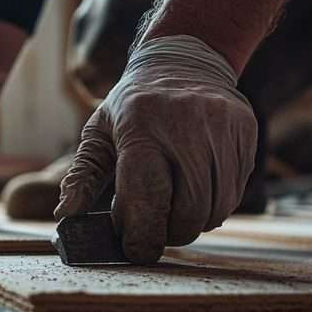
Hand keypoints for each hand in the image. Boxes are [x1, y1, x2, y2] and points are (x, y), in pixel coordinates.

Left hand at [55, 35, 257, 263]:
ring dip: (195, 223)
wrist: (184, 61)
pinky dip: (216, 205)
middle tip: (157, 228)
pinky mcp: (246, 132)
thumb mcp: (100, 131)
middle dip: (171, 233)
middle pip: (189, 211)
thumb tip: (65, 215)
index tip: (135, 250)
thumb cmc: (134, 106)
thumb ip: (83, 175)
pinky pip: (235, 192)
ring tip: (176, 208)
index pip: (148, 196)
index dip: (142, 234)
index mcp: (141, 126)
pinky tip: (198, 188)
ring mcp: (222, 128)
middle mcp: (186, 125)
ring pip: (217, 208)